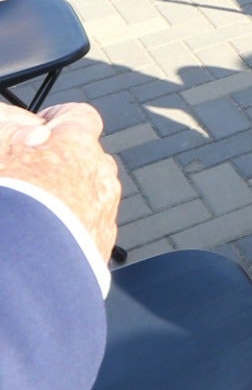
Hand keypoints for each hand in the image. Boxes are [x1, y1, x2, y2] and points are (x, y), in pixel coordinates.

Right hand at [0, 103, 120, 262]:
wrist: (19, 273)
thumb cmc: (8, 204)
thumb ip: (10, 128)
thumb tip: (25, 125)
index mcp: (76, 145)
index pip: (80, 117)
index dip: (58, 121)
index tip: (40, 129)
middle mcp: (101, 177)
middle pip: (87, 159)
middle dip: (61, 164)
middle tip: (28, 177)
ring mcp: (104, 215)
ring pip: (89, 197)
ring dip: (66, 201)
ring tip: (31, 217)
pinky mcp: (100, 250)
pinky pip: (86, 231)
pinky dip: (68, 233)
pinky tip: (41, 244)